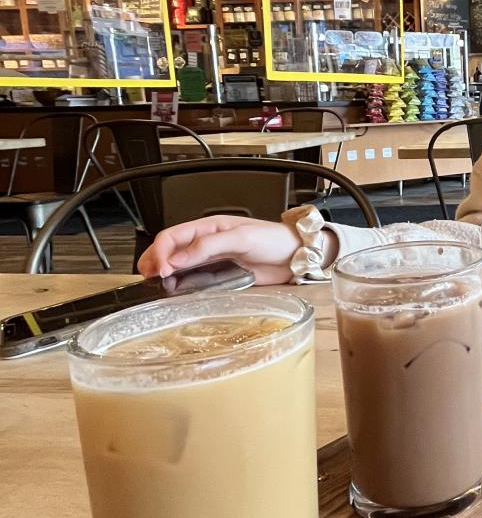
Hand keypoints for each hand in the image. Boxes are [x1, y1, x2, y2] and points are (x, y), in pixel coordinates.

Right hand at [137, 216, 301, 285]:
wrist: (297, 257)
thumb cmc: (274, 240)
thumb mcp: (241, 237)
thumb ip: (210, 246)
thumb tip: (179, 257)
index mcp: (208, 227)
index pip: (173, 236)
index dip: (160, 251)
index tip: (159, 269)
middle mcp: (207, 243)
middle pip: (170, 250)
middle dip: (154, 261)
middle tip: (148, 277)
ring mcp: (213, 260)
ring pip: (179, 265)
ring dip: (165, 273)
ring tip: (155, 284)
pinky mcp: (222, 276)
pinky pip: (196, 279)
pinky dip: (182, 284)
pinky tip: (175, 290)